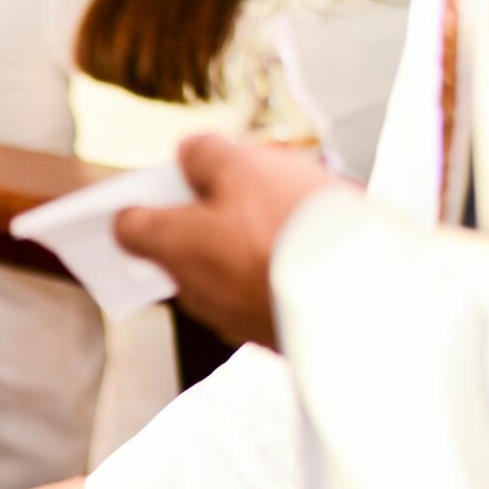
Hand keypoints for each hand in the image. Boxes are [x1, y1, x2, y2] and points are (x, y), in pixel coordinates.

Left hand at [115, 134, 349, 348]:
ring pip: (225, 269)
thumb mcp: (245, 168)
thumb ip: (205, 156)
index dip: (145, 198)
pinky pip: (261, 292)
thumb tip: (188, 155)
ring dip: (246, 242)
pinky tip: (311, 247)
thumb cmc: (290, 228)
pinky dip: (274, 269)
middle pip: (183, 247)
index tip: (173, 180)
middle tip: (250, 185)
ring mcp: (232, 318)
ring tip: (293, 211)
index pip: (128, 227)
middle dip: (208, 216)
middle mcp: (194, 292)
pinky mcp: (272, 333)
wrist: (360, 298)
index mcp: (174, 248)